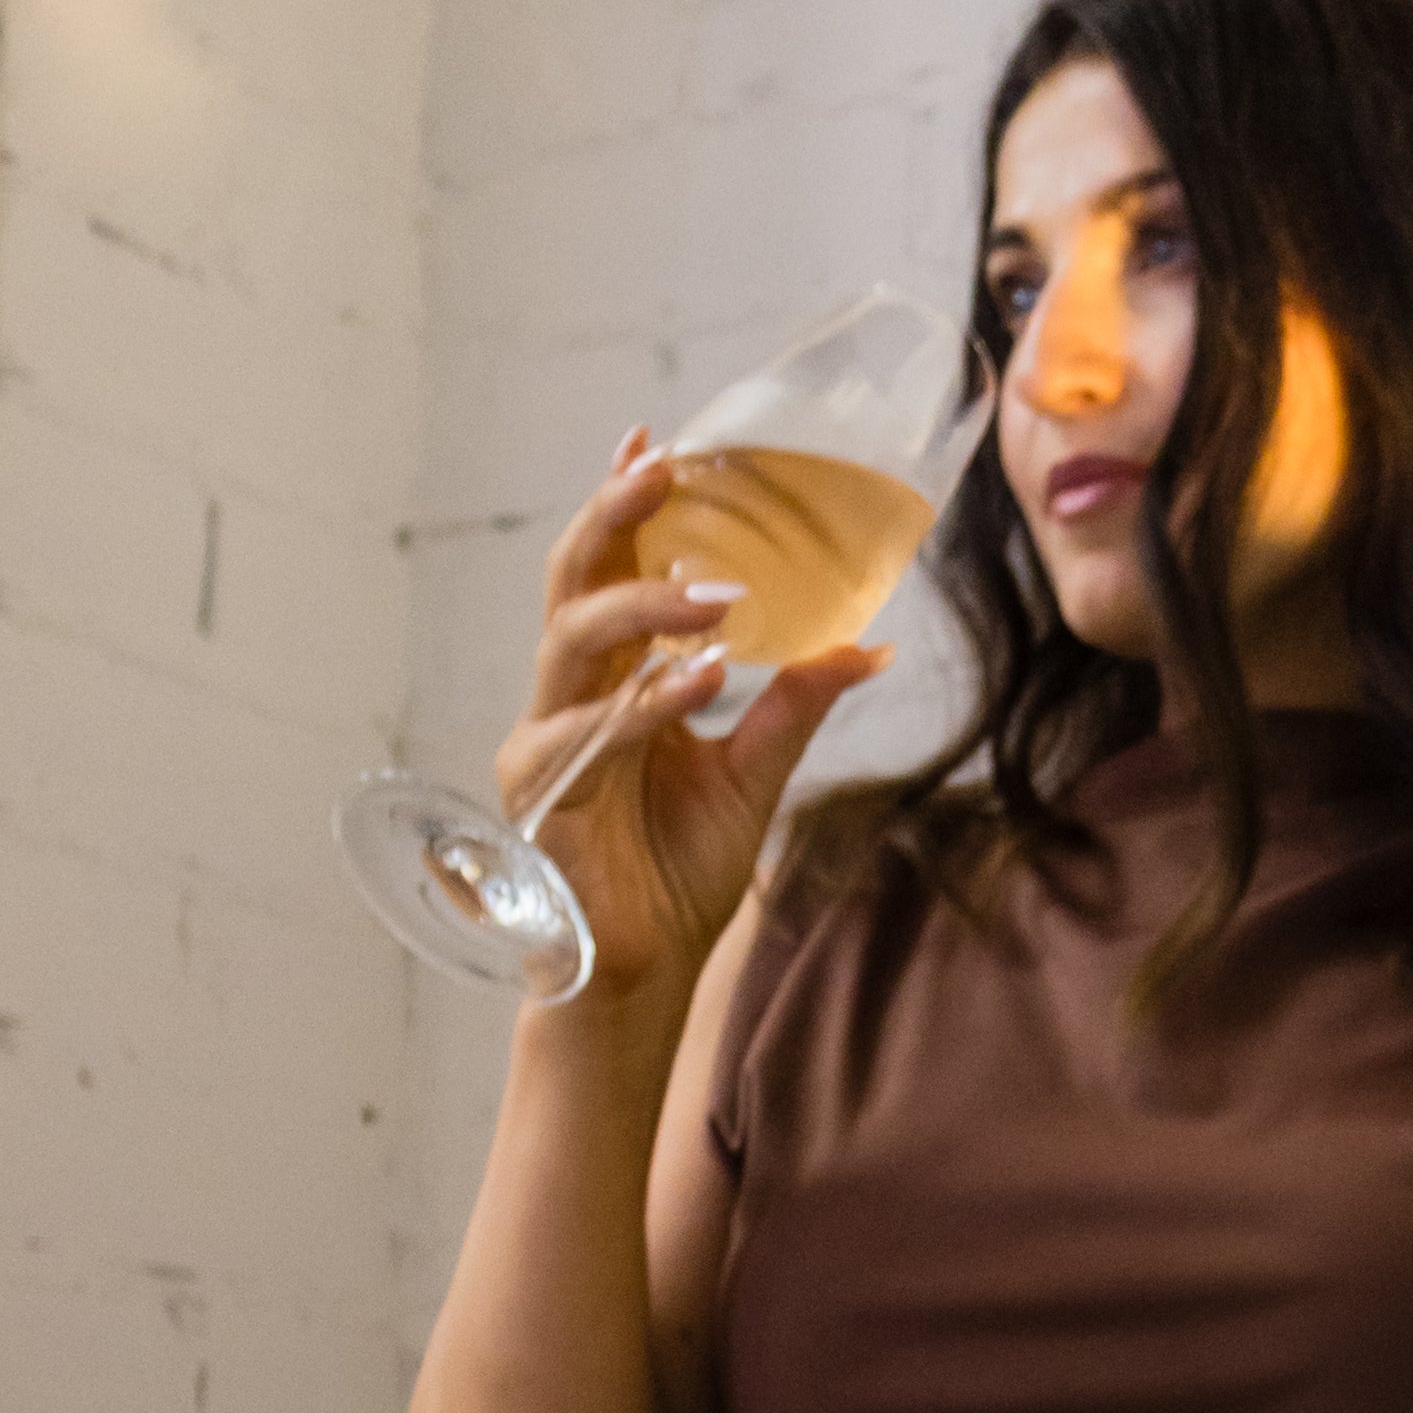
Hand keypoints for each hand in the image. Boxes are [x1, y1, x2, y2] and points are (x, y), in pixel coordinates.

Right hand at [497, 432, 885, 1010]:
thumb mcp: (757, 773)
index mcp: (611, 681)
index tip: (657, 444)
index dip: (624, 507)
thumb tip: (867, 645)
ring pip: (573, 643)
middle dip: (612, 519)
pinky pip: (592, 733)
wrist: (647, 968)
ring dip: (644, 609)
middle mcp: (569, 698)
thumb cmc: (681, 871)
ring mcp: (547, 742)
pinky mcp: (544, 794)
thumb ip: (797, 703)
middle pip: (574, 584)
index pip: (609, 572)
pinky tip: (701, 679)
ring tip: (718, 596)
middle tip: (660, 469)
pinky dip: (648, 703)